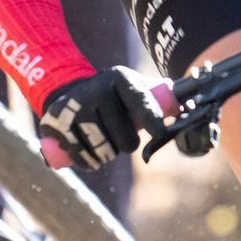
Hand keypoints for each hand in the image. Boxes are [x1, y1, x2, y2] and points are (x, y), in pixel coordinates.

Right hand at [37, 67, 157, 172]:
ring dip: (106, 154)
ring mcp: (75, 106)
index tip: (159, 134)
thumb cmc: (111, 94)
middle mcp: (97, 89)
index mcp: (120, 78)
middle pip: (122, 136)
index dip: (152, 119)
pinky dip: (89, 162)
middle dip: (127, 144)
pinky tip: (90, 155)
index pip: (140, 102)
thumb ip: (156, 97)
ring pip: (102, 149)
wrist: (67, 88)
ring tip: (103, 143)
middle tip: (122, 140)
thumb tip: (183, 107)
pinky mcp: (57, 122)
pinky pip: (81, 155)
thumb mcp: (131, 87)